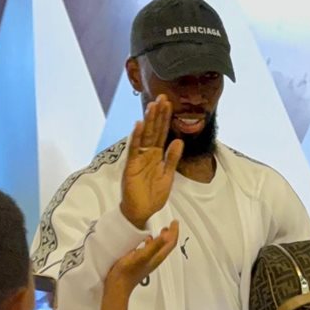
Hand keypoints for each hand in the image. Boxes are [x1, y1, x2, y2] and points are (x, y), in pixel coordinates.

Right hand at [106, 223, 179, 293]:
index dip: (174, 231)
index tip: (174, 222)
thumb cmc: (127, 273)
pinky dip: (151, 243)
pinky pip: (149, 250)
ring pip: (158, 248)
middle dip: (170, 234)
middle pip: (166, 245)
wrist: (117, 285)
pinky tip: (145, 240)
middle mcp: (154, 260)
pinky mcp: (140, 263)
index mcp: (156, 257)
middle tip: (171, 225)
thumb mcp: (141, 256)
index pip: (170, 243)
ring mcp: (147, 262)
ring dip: (161, 238)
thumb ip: (154, 246)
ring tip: (162, 230)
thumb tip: (166, 235)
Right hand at [120, 97, 182, 229]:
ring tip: (152, 105)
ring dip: (148, 121)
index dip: (165, 119)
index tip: (169, 103)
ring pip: (145, 136)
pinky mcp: (131, 166)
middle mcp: (147, 154)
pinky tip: (139, 124)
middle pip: (153, 130)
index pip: (162, 133)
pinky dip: (136, 137)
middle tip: (162, 97)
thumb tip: (178, 140)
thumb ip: (172, 158)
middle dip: (157, 114)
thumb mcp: (168, 175)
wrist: (142, 212)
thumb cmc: (153, 195)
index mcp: (157, 155)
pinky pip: (134, 149)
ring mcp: (138, 158)